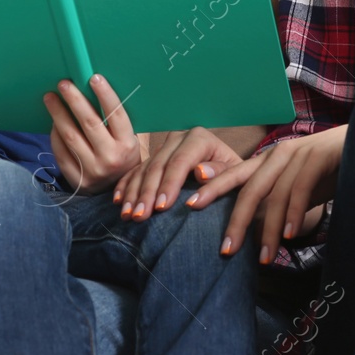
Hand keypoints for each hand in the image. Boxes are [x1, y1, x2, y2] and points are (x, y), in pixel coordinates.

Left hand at [44, 74, 147, 194]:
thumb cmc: (121, 155)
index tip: (93, 77)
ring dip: (58, 114)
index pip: (116, 115)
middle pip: (89, 123)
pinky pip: (61, 152)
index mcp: (127, 144)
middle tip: (63, 83)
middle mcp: (111, 158)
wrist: (115, 190)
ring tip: (50, 98)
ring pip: (71, 137)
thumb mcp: (128, 140)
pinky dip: (55, 135)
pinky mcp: (77, 180)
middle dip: (75, 100)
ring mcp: (93, 170)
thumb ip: (115, 121)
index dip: (105, 95)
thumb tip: (93, 88)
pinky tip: (53, 122)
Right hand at [111, 127, 243, 220]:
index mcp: (199, 138)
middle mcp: (178, 138)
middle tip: (139, 216)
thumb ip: (222, 172)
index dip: (169, 184)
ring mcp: (164, 146)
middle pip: (158, 166)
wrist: (229, 170)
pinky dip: (126, 186)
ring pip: (144, 170)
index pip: (181, 162)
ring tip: (127, 215)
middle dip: (147, 193)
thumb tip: (200, 172)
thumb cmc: (235, 176)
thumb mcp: (236, 174)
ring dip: (133, 193)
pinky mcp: (154, 156)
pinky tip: (118, 202)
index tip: (162, 207)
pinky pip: (135, 171)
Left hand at [190, 125, 347, 263]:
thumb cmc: (328, 171)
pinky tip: (289, 235)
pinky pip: (300, 188)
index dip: (212, 189)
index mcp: (268, 161)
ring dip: (268, 229)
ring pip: (274, 194)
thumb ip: (276, 203)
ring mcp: (299, 154)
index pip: (235, 176)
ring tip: (264, 258)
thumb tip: (254, 234)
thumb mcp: (297, 188)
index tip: (189, 207)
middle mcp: (279, 155)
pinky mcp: (319, 157)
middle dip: (235, 220)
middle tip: (225, 250)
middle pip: (248, 188)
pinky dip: (293, 214)